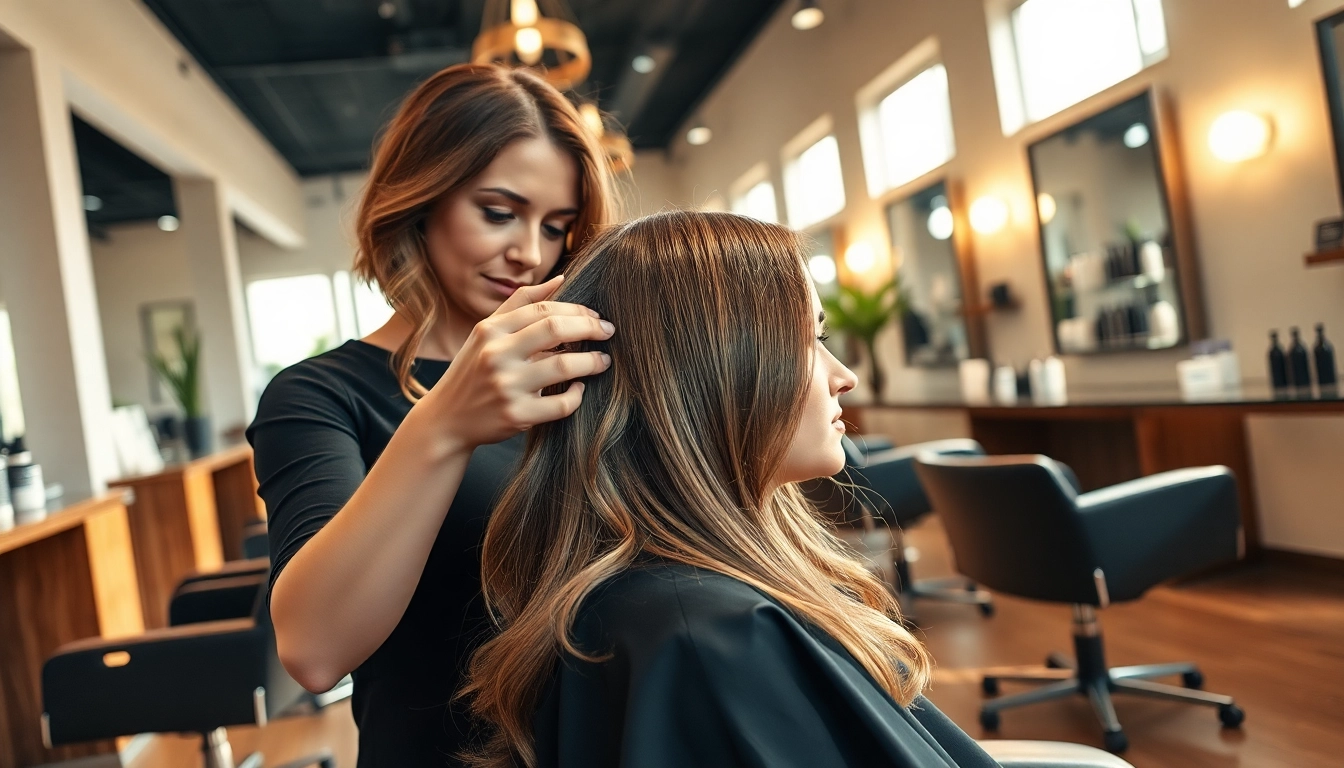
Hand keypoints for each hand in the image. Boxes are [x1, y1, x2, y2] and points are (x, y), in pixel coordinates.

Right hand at [419, 275, 613, 451]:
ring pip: (564, 367)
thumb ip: (520, 303)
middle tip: (608, 332)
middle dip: (591, 328)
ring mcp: (506, 386)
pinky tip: (579, 389)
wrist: (447, 419)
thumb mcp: (486, 332)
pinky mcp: (516, 416)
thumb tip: (560, 279)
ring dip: (592, 362)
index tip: (596, 316)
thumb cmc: (473, 370)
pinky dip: (577, 395)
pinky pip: (561, 404)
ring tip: (603, 361)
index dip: (577, 310)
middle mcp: (496, 354)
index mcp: (490, 330)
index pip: (543, 308)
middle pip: (556, 330)